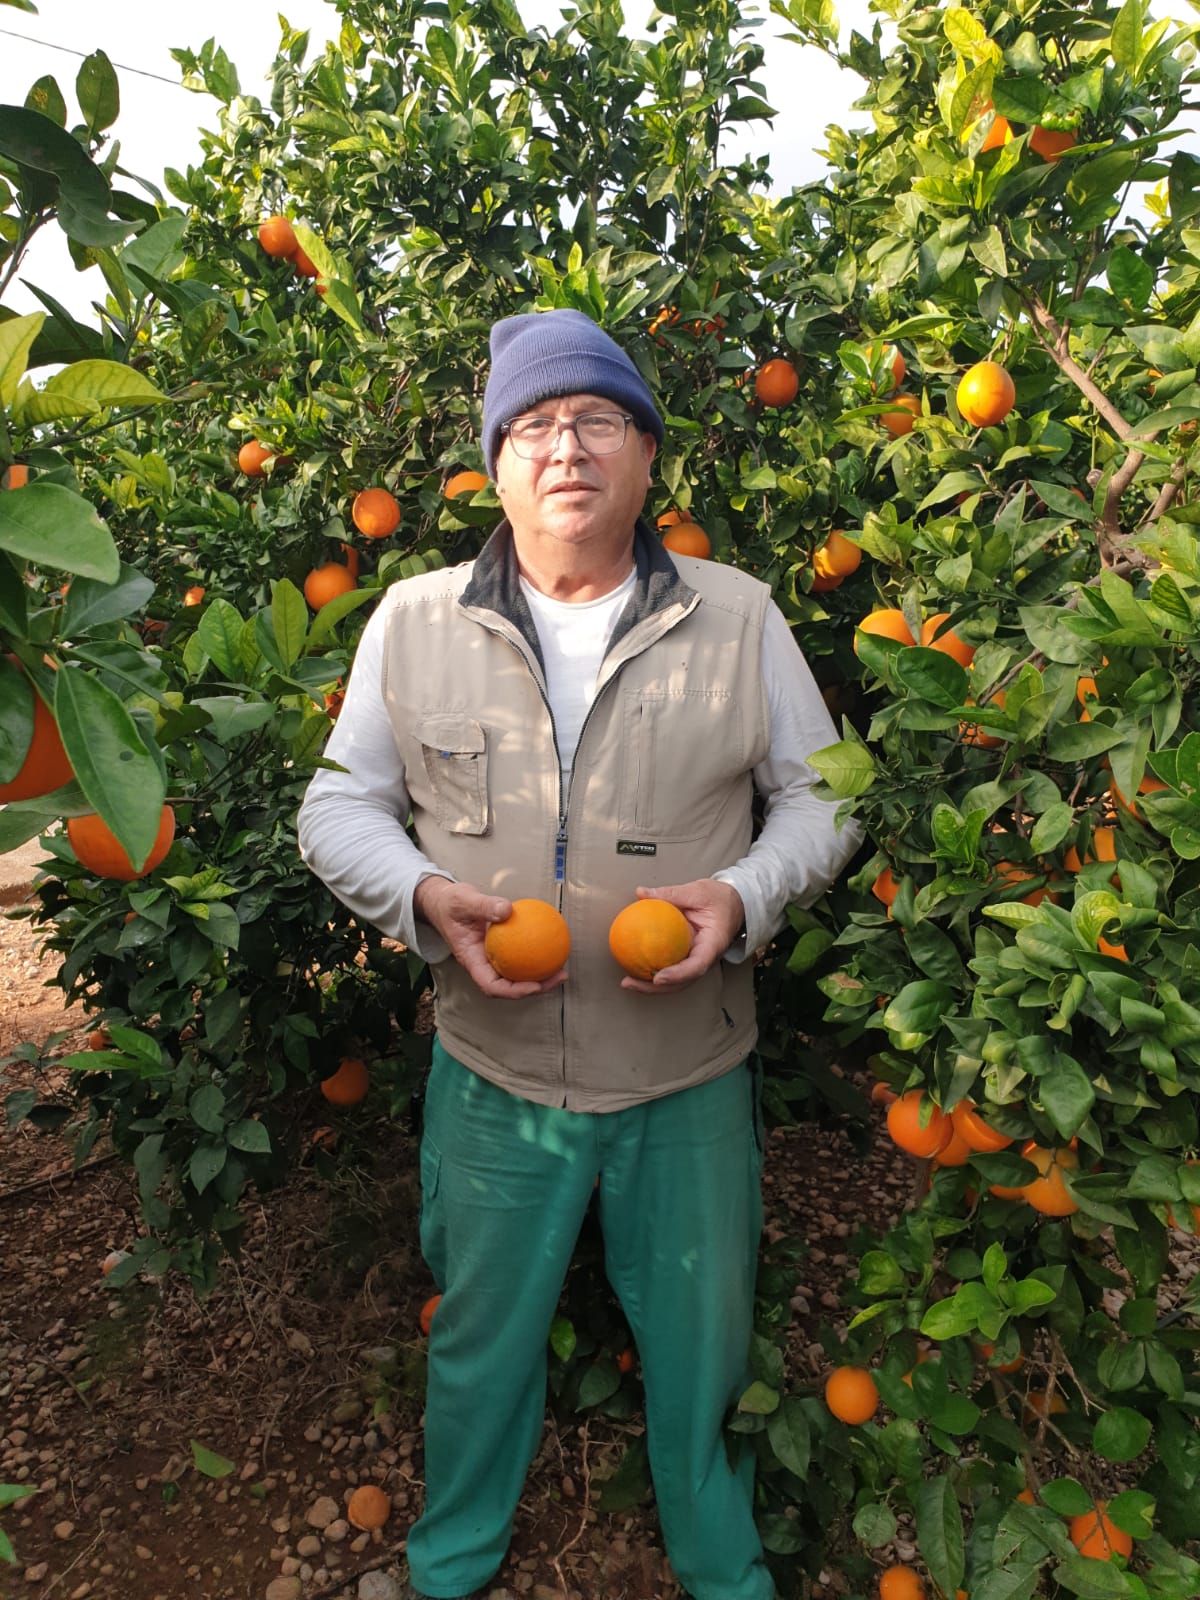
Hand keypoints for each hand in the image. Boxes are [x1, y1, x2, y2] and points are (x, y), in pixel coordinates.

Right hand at [413, 876, 567, 999]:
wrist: (443, 902)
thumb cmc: (450, 903)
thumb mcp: (464, 901)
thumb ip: (484, 905)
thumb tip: (508, 910)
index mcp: (471, 960)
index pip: (491, 985)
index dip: (513, 991)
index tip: (534, 985)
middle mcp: (482, 964)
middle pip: (509, 986)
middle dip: (536, 987)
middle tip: (559, 976)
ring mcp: (491, 958)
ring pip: (516, 974)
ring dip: (539, 975)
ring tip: (561, 967)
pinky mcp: (499, 948)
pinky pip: (519, 956)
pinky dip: (535, 954)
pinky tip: (551, 945)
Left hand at [620, 879, 744, 994]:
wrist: (733, 903)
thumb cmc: (719, 898)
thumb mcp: (697, 891)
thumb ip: (670, 893)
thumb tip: (642, 892)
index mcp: (713, 944)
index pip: (697, 965)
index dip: (678, 975)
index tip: (658, 978)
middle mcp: (705, 957)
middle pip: (683, 981)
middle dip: (656, 989)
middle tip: (630, 983)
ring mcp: (696, 959)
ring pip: (676, 980)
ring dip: (651, 985)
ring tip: (627, 982)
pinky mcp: (688, 956)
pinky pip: (671, 966)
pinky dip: (653, 970)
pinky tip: (634, 967)